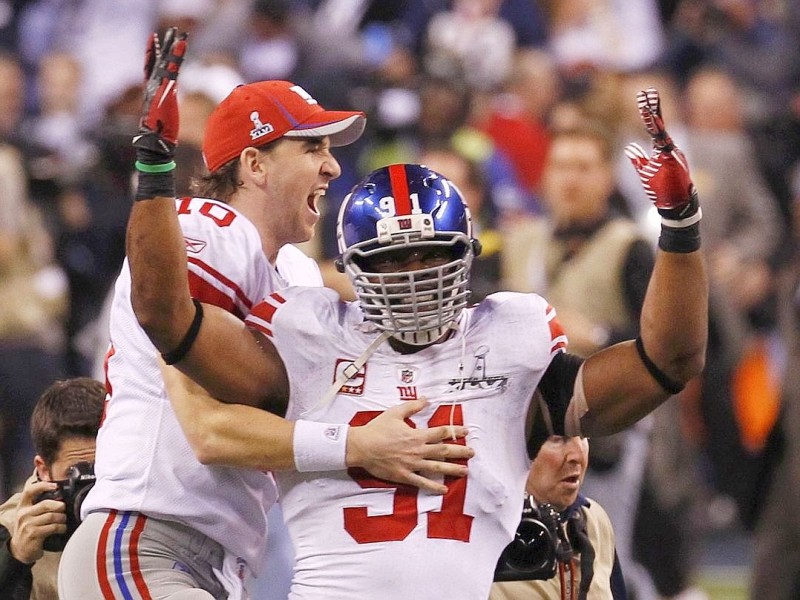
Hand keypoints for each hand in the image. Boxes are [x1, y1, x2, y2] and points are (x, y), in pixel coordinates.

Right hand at [9, 478, 65, 563]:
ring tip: (63, 521)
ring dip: (62, 518)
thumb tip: (60, 498)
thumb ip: (40, 506)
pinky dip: (61, 527)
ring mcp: (27, 524)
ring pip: (52, 516)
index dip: (42, 486)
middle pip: (46, 503)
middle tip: (63, 510)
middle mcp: (23, 514)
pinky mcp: (33, 534)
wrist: (20, 550)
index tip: (55, 486)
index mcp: (22, 507)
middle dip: (60, 506)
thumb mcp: (29, 516)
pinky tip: (62, 529)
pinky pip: (53, 527)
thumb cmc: (29, 530)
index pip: (29, 491)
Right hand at [132, 27, 187, 164]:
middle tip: (167, 31)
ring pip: (165, 61)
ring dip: (172, 46)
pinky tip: (182, 44)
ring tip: (177, 33)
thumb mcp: (161, 115)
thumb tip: (163, 105)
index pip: (150, 67)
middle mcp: (152, 85)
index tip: (153, 40)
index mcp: (150, 90)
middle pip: (157, 60)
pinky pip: (172, 68)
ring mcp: (158, 86)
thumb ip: (162, 105)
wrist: (155, 140)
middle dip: (162, 45)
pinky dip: (177, 55)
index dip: (151, 54)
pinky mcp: (166, 88)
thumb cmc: (159, 133)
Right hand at [346, 399, 473, 494]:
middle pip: (444, 451)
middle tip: (472, 453)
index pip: (441, 432)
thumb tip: (426, 399)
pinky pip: (422, 482)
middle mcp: (418, 450)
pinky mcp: (404, 475)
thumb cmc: (377, 429)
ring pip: (437, 467)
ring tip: (465, 471)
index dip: (455, 431)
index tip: (465, 431)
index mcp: (417, 435)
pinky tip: (444, 489)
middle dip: (460, 451)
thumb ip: (412, 406)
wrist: (362, 447)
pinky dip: (433, 486)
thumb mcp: (395, 413)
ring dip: (453, 469)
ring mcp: (412, 464)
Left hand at [625, 87, 699, 223]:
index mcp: (662, 149)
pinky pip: (664, 145)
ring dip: (654, 117)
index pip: (655, 127)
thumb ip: (638, 159)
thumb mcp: (646, 172)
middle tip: (648, 91)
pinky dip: (659, 133)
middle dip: (653, 108)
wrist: (677, 205)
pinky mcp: (673, 162)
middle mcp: (668, 148)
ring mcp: (672, 154)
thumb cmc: (663, 189)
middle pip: (659, 124)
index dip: (649, 112)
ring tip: (648, 101)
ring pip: (661, 132)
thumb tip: (630, 147)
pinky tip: (653, 121)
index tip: (644, 96)